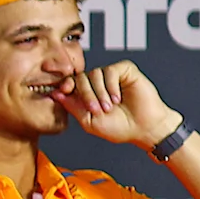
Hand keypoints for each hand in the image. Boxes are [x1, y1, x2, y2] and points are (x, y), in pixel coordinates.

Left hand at [65, 60, 181, 149]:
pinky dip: (111, 85)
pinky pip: (110, 70)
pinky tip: (117, 98)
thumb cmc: (119, 127)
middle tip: (96, 110)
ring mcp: (111, 76)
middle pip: (80, 78)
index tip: (64, 90)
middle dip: (85, 94)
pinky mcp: (125, 71)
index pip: (70, 83)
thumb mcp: (89, 121)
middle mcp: (97, 83)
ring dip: (99, 92)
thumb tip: (55, 93)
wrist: (144, 128)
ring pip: (94, 73)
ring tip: (109, 107)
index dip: (65, 85)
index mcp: (86, 95)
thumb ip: (73, 106)